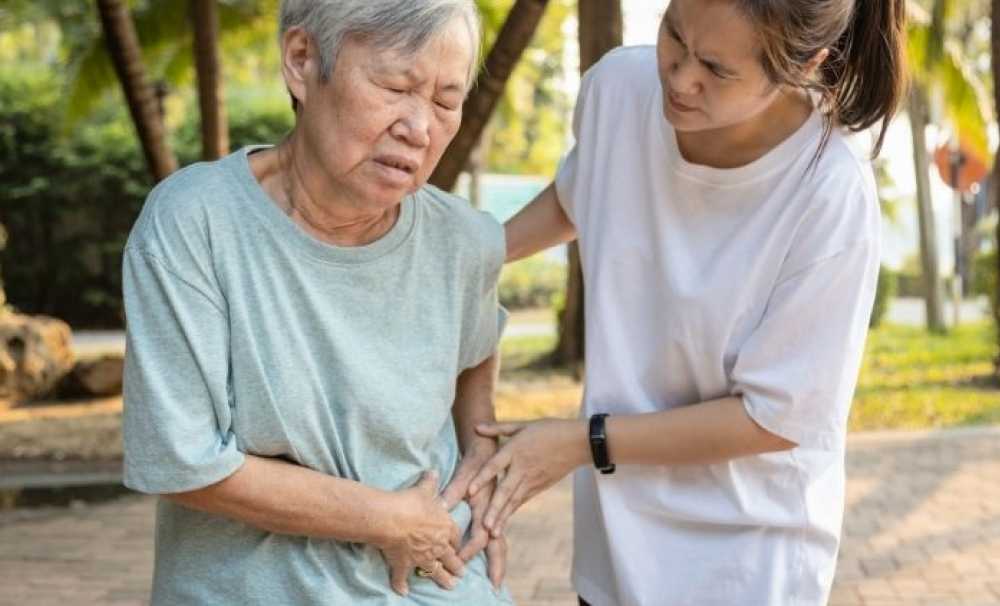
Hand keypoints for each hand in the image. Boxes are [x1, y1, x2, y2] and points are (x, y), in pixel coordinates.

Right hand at [375, 471, 465, 596]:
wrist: (391, 518)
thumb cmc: (411, 502)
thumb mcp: (424, 489)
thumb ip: (430, 482)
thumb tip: (434, 471)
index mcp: (445, 527)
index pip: (456, 537)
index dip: (458, 543)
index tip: (460, 547)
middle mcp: (437, 546)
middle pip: (451, 558)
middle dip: (457, 566)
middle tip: (462, 573)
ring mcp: (422, 557)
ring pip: (436, 572)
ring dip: (443, 580)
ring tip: (450, 586)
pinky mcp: (404, 565)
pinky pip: (402, 578)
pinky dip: (401, 585)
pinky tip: (403, 592)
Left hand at [441, 449, 506, 587]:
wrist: (489, 447)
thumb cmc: (475, 460)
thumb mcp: (464, 473)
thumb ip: (453, 490)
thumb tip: (441, 506)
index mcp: (488, 504)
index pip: (480, 535)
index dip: (469, 549)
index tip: (459, 560)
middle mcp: (495, 511)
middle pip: (498, 543)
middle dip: (497, 563)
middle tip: (496, 583)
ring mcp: (498, 512)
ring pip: (501, 540)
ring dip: (498, 559)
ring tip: (497, 578)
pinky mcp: (498, 511)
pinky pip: (499, 534)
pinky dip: (497, 548)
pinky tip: (495, 558)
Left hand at [469, 419, 588, 537]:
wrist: (578, 443)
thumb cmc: (549, 429)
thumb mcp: (523, 425)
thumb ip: (498, 428)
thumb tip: (475, 427)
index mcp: (516, 449)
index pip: (495, 466)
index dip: (482, 478)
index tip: (470, 492)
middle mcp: (522, 467)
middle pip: (505, 490)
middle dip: (494, 509)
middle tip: (483, 526)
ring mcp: (531, 480)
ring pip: (514, 501)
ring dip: (502, 517)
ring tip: (492, 533)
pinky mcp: (538, 487)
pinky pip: (521, 501)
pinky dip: (511, 513)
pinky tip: (501, 525)